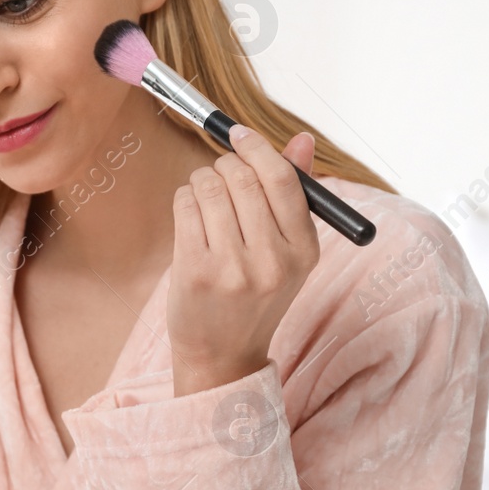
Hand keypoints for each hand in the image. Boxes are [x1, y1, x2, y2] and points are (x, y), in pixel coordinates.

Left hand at [168, 126, 320, 395]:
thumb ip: (294, 193)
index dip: (258, 148)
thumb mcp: (288, 252)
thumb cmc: (255, 294)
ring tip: (204, 198)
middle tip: (220, 175)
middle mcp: (273, 260)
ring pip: (209, 187)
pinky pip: (185, 206)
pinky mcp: (196, 271)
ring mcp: (233, 268)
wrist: (223, 354)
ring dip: (201, 181)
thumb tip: (302, 139)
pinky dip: (184, 199)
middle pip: (243, 178)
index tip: (240, 134)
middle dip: (225, 166)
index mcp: (304, 251)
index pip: (283, 179)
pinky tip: (191, 215)